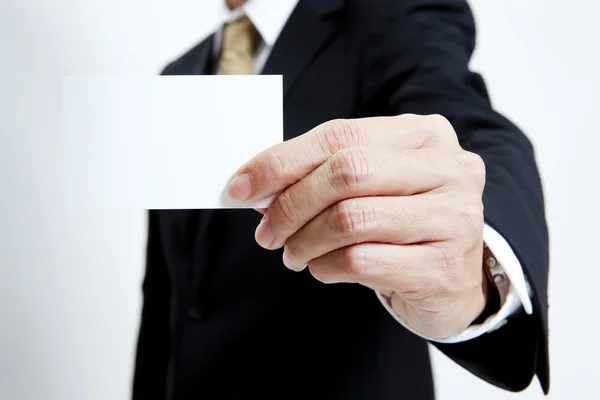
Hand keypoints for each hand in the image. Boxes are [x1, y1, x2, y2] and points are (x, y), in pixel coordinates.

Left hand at [228, 115, 488, 338]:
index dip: (282, 161)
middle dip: (290, 204)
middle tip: (266, 232)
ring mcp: (453, 217)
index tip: (241, 186)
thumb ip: (324, 173)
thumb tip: (256, 184)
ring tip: (294, 253)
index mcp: (423, 134)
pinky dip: (326, 267)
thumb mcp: (372, 186)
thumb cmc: (401, 225)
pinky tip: (323, 268)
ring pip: (351, 219)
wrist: (453, 282)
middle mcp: (448, 168)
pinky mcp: (444, 266)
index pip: (340, 135)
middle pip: (347, 172)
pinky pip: (362, 261)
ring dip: (305, 241)